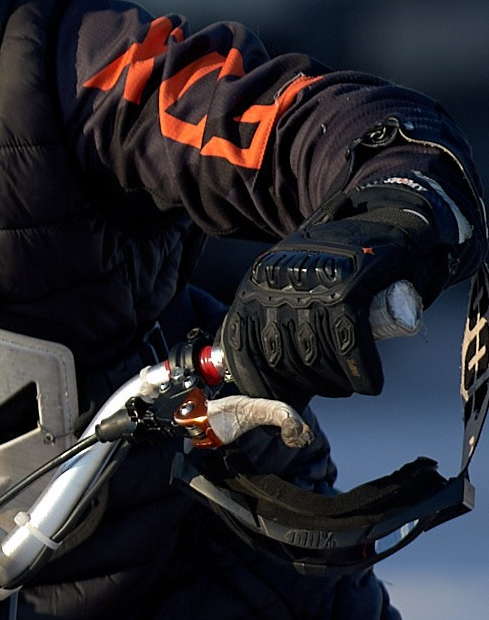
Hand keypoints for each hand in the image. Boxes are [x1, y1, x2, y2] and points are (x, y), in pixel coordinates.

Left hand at [223, 183, 470, 401]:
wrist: (380, 218)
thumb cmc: (333, 264)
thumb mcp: (286, 283)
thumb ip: (269, 319)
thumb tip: (261, 380)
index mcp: (252, 289)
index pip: (240, 348)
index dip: (257, 384)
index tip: (278, 401)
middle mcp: (275, 287)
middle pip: (281, 359)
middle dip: (306, 386)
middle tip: (330, 389)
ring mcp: (312, 287)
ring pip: (315, 355)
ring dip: (335, 383)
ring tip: (349, 385)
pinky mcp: (351, 287)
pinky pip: (350, 344)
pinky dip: (361, 371)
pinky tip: (369, 383)